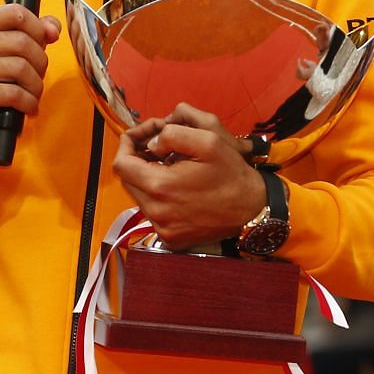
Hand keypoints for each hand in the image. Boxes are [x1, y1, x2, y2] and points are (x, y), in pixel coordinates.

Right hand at [0, 4, 61, 166]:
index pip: (15, 13)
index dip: (37, 28)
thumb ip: (36, 31)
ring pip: (21, 68)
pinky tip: (27, 106)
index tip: (42, 42)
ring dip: (36, 85)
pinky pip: (14, 93)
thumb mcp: (13, 49)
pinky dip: (29, 102)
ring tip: (33, 92)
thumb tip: (52, 29)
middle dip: (40, 62)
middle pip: (22, 42)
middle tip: (38, 75)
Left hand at [111, 104, 266, 249]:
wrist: (252, 209)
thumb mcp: (208, 140)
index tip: (138, 136)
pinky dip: (158, 197)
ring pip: (139, 196)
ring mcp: (162, 228)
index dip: (126, 145)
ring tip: (169, 166)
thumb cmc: (231, 174)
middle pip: (127, 181)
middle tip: (156, 148)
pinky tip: (177, 187)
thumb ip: (172, 134)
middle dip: (136, 161)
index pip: (121, 165)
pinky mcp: (170, 238)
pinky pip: (153, 212)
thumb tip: (151, 143)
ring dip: (148, 179)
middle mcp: (156, 212)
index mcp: (161, 186)